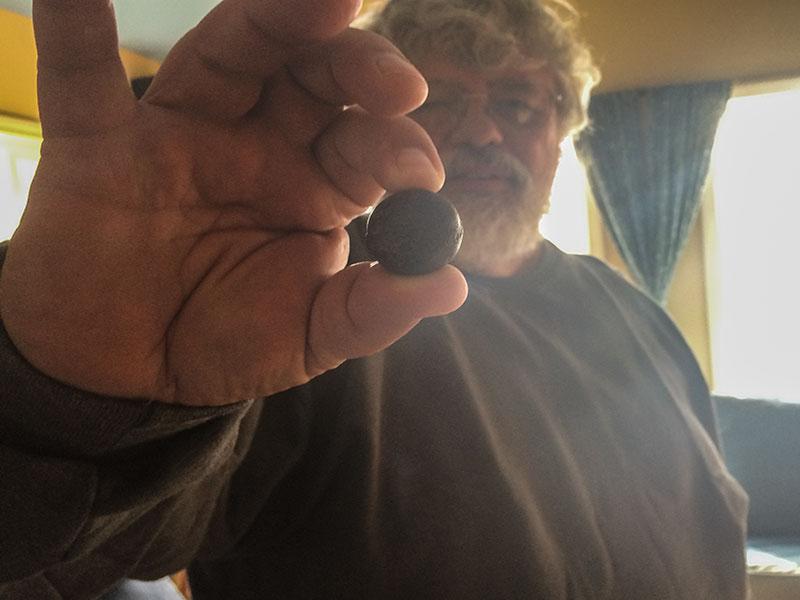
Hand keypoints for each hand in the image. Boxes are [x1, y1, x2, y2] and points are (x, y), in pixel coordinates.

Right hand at [0, 0, 466, 405]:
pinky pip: (81, 80)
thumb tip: (451, 286)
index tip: (420, 173)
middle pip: (313, 75)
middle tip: (398, 83)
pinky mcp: (98, 146)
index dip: (397, 146)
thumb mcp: (310, 336)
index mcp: (314, 185)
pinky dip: (75, 31)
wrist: (129, 375)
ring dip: (272, 21)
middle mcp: (256, 143)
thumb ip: (373, 310)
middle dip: (358, 66)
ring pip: (230, 54)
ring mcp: (179, 134)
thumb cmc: (225, 342)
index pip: (366, 141)